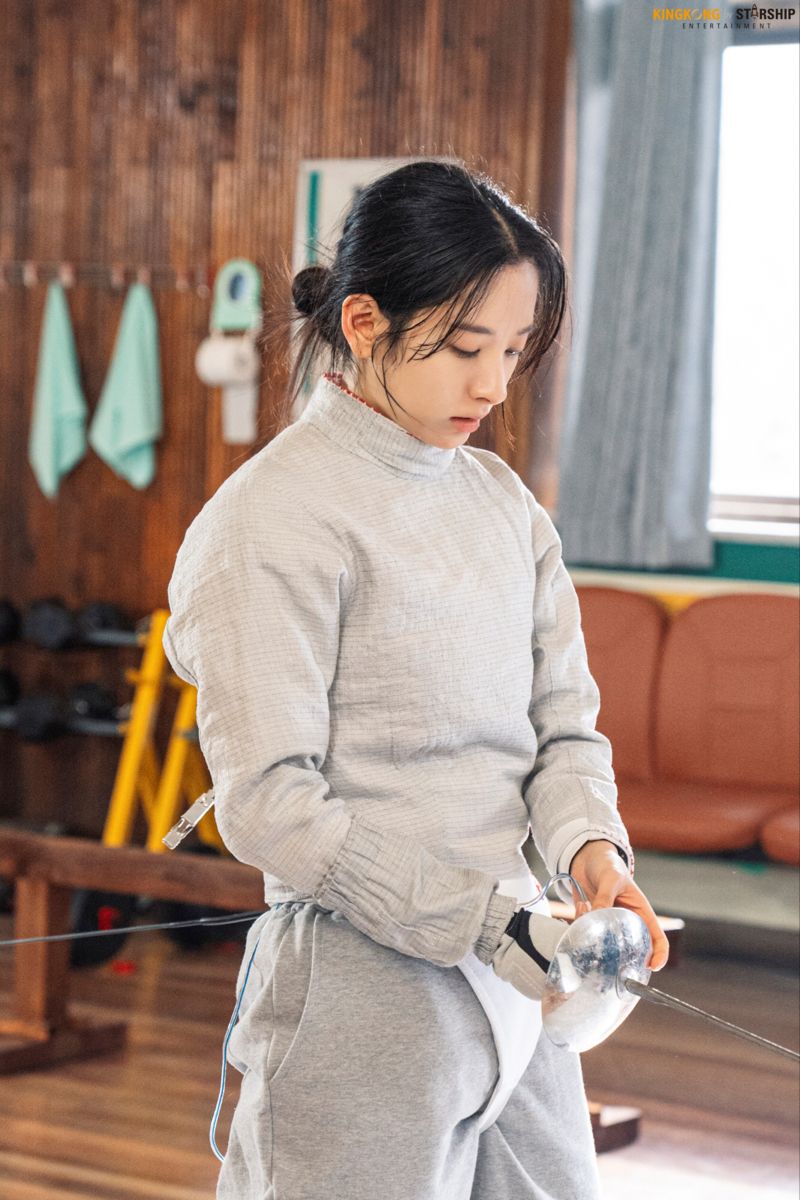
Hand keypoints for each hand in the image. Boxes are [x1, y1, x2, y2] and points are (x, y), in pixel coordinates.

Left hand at [568, 840, 668, 970]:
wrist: (587, 859)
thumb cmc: (607, 866)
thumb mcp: (611, 878)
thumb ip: (605, 897)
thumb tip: (595, 916)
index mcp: (641, 913)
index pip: (658, 938)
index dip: (660, 955)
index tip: (652, 966)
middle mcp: (627, 922)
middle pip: (633, 949)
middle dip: (625, 959)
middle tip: (613, 963)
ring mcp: (609, 924)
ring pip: (607, 944)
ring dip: (596, 941)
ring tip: (587, 922)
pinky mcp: (591, 922)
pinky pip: (587, 933)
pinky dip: (580, 928)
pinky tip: (578, 910)